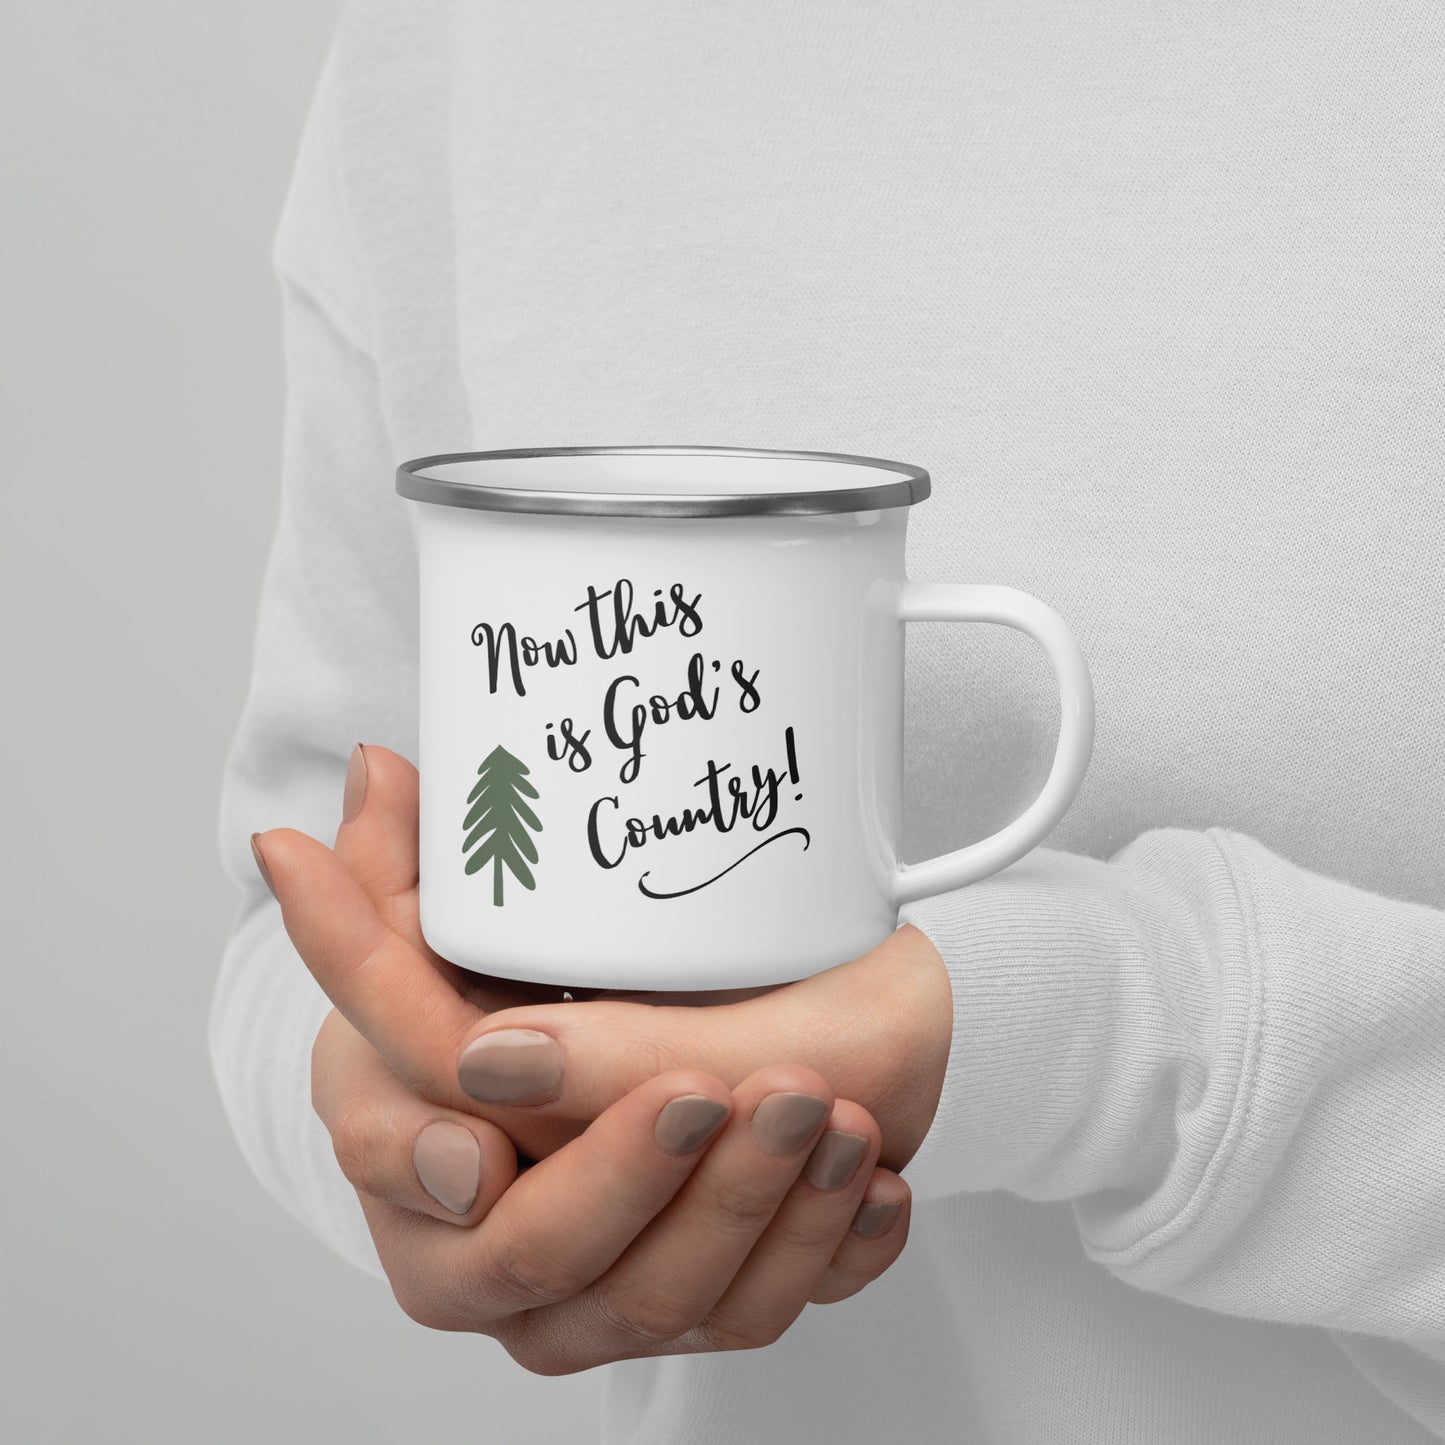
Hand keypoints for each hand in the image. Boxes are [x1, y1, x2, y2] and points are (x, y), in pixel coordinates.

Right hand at [253, 750, 914, 1370]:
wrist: (691, 1039)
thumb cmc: (554, 985)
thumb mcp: (473, 921)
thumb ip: (419, 892)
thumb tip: (384, 805)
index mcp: (405, 1140)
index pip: (396, 1155)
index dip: (437, 1138)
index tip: (512, 1059)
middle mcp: (489, 1241)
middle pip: (533, 1258)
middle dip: (628, 1179)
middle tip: (718, 1085)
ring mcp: (594, 1291)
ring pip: (659, 1304)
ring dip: (756, 1211)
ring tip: (824, 1116)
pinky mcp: (693, 1301)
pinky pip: (754, 1315)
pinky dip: (823, 1253)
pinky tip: (871, 1188)